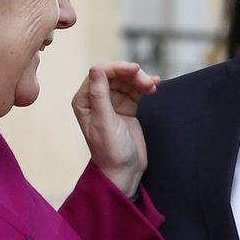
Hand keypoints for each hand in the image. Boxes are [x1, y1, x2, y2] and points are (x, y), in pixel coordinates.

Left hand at [72, 63, 160, 197]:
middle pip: (115, 74)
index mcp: (84, 101)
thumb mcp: (105, 122)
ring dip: (141, 80)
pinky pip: (135, 89)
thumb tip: (96, 68)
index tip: (135, 70)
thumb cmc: (110, 151)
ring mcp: (112, 102)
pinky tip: (154, 86)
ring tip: (152, 86)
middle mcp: (96, 99)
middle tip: (148, 82)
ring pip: (127, 80)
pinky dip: (145, 86)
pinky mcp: (126, 107)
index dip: (117, 68)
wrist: (125, 171)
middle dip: (132, 74)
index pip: (99, 73)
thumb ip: (100, 95)